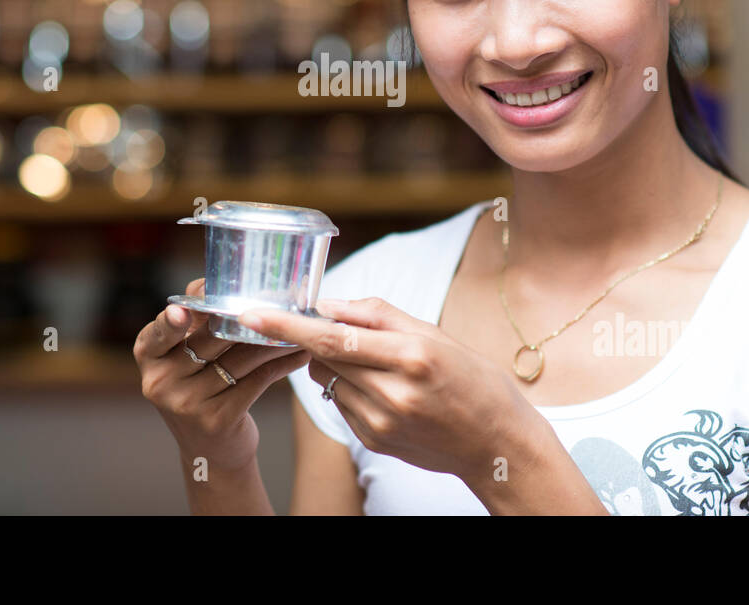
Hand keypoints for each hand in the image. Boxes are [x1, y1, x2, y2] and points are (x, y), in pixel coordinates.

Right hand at [133, 277, 311, 472]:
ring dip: (274, 340)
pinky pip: (258, 380)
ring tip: (298, 326)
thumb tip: (221, 282)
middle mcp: (161, 381)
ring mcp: (187, 403)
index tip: (184, 310)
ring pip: (240, 358)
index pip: (158, 333)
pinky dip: (282, 364)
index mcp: (148, 355)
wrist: (211, 449)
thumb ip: (197, 320)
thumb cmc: (199, 385)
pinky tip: (300, 354)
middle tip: (278, 302)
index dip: (171, 321)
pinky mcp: (217, 419)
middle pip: (210, 339)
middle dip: (248, 319)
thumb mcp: (184, 355)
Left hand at [237, 296, 545, 481]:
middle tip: (330, 325)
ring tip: (373, 362)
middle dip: (315, 336)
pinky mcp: (375, 442)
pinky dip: (350, 388)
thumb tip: (327, 304)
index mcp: (412, 355)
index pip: (333, 337)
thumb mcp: (435, 333)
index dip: (287, 326)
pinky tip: (383, 390)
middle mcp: (394, 393)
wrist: (497, 443)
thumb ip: (378, 315)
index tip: (252, 315)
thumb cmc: (472, 378)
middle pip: (323, 357)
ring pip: (327, 380)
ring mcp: (382, 423)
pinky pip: (341, 404)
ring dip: (333, 362)